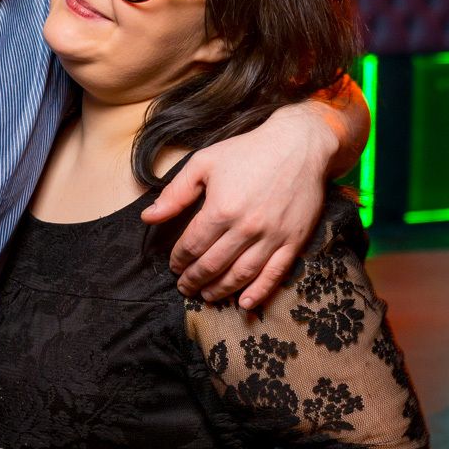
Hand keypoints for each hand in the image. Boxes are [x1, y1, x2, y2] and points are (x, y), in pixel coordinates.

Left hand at [143, 105, 334, 308]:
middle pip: (212, 265)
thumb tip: (148, 217)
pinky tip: (244, 304)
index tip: (174, 266)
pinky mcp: (293, 241)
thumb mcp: (204, 162)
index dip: (179, 260)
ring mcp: (271, 237)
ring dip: (220, 290)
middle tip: (185, 287)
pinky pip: (275, 274)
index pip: (192, 246)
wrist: (300, 144)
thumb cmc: (249, 151)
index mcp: (220, 209)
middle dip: (194, 280)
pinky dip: (259, 292)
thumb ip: (175, 193)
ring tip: (207, 295)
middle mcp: (245, 228)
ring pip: (240, 275)